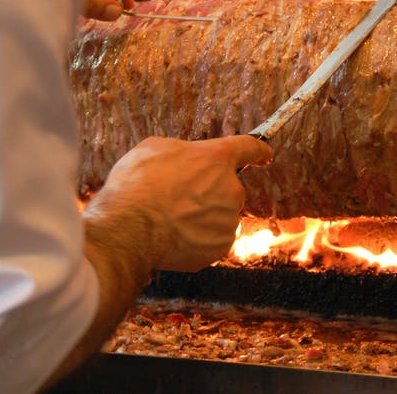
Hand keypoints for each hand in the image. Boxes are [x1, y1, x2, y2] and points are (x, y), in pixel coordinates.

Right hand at [88, 136, 271, 271]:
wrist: (131, 228)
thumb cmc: (137, 185)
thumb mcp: (153, 149)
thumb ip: (180, 150)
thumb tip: (184, 158)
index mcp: (217, 158)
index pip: (248, 148)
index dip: (257, 151)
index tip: (265, 155)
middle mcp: (231, 188)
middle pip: (227, 189)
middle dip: (207, 193)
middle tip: (177, 199)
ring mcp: (228, 220)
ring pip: (218, 217)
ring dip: (201, 218)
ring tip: (169, 220)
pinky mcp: (220, 247)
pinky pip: (211, 241)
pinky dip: (196, 241)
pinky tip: (173, 237)